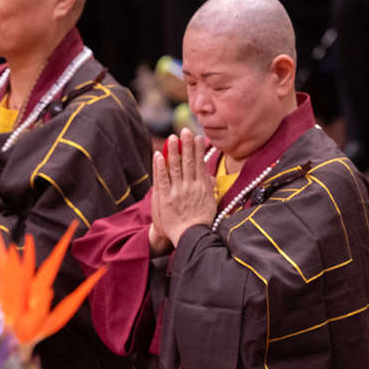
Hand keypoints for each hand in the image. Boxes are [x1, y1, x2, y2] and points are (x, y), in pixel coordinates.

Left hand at [151, 129, 215, 249]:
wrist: (189, 237)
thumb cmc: (200, 221)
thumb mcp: (210, 204)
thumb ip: (209, 188)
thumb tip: (210, 176)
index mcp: (202, 188)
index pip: (200, 164)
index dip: (198, 150)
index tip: (197, 137)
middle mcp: (190, 187)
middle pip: (188, 162)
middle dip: (186, 145)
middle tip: (184, 131)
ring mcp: (177, 192)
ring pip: (175, 167)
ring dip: (173, 151)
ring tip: (172, 138)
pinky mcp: (165, 198)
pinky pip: (162, 179)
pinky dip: (160, 166)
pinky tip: (158, 154)